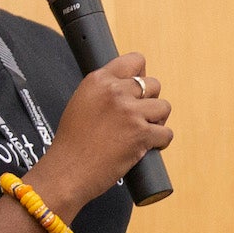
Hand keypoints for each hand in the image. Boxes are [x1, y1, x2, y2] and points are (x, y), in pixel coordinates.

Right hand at [28, 52, 172, 210]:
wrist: (67, 171)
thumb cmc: (71, 144)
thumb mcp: (81, 103)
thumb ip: (102, 91)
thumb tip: (128, 88)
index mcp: (98, 80)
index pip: (135, 61)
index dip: (141, 76)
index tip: (138, 90)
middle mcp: (115, 92)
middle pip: (153, 84)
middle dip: (150, 101)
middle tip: (138, 117)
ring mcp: (130, 112)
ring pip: (164, 107)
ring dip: (157, 120)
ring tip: (143, 132)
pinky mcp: (141, 134)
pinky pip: (166, 133)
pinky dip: (160, 142)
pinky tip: (147, 146)